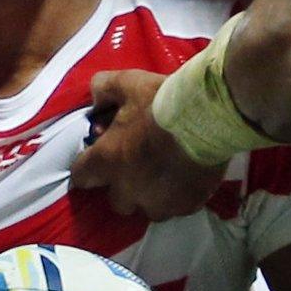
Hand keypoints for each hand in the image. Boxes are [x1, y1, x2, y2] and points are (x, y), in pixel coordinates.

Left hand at [72, 70, 227, 219]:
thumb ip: (103, 88)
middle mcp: (128, 190)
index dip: (88, 166)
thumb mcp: (127, 83)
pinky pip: (176, 207)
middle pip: (115, 199)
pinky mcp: (186, 206)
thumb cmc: (162, 101)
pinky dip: (178, 195)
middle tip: (138, 163)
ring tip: (165, 173)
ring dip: (150, 195)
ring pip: (147, 208)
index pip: (80, 176)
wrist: (210, 116)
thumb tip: (96, 98)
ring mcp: (158, 203)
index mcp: (107, 162)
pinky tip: (187, 176)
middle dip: (122, 185)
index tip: (99, 156)